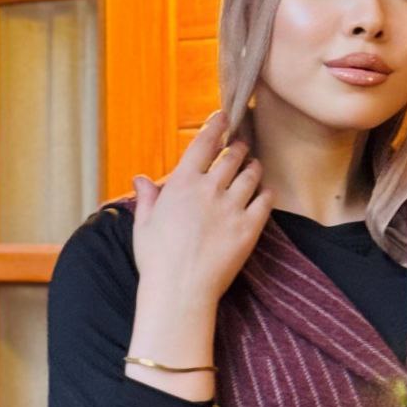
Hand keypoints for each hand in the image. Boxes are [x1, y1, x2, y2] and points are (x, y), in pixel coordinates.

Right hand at [130, 110, 272, 308]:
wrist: (180, 290)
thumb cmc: (156, 260)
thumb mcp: (143, 225)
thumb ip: (146, 198)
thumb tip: (140, 179)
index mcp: (182, 183)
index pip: (203, 143)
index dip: (216, 125)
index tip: (224, 116)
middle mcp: (209, 189)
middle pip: (232, 155)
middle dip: (238, 147)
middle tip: (241, 145)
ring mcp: (232, 207)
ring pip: (251, 174)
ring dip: (253, 166)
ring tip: (254, 165)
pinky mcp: (249, 228)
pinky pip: (265, 200)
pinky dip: (266, 192)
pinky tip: (264, 192)